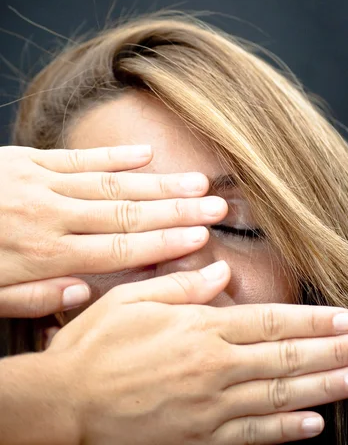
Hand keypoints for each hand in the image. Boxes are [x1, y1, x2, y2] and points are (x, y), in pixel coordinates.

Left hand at [0, 144, 226, 316]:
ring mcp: (42, 182)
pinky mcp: (28, 160)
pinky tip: (146, 154)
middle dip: (176, 211)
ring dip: (158, 182)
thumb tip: (86, 293)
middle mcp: (52, 215)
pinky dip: (115, 156)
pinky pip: (79, 157)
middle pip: (126, 213)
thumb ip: (37, 296)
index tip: (199, 239)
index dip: (164, 243)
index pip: (118, 249)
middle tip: (215, 207)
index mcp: (44, 254)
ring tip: (196, 182)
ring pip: (112, 183)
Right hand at [44, 261, 347, 444]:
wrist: (65, 404)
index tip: (345, 318)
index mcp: (200, 330)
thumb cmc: (96, 345)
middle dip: (334, 352)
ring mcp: (209, 408)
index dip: (311, 321)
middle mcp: (214, 369)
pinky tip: (314, 425)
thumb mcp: (133, 300)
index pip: (270, 323)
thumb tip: (220, 275)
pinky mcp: (199, 438)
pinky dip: (287, 431)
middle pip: (286, 359)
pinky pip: (252, 436)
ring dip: (325, 387)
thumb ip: (182, 287)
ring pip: (280, 398)